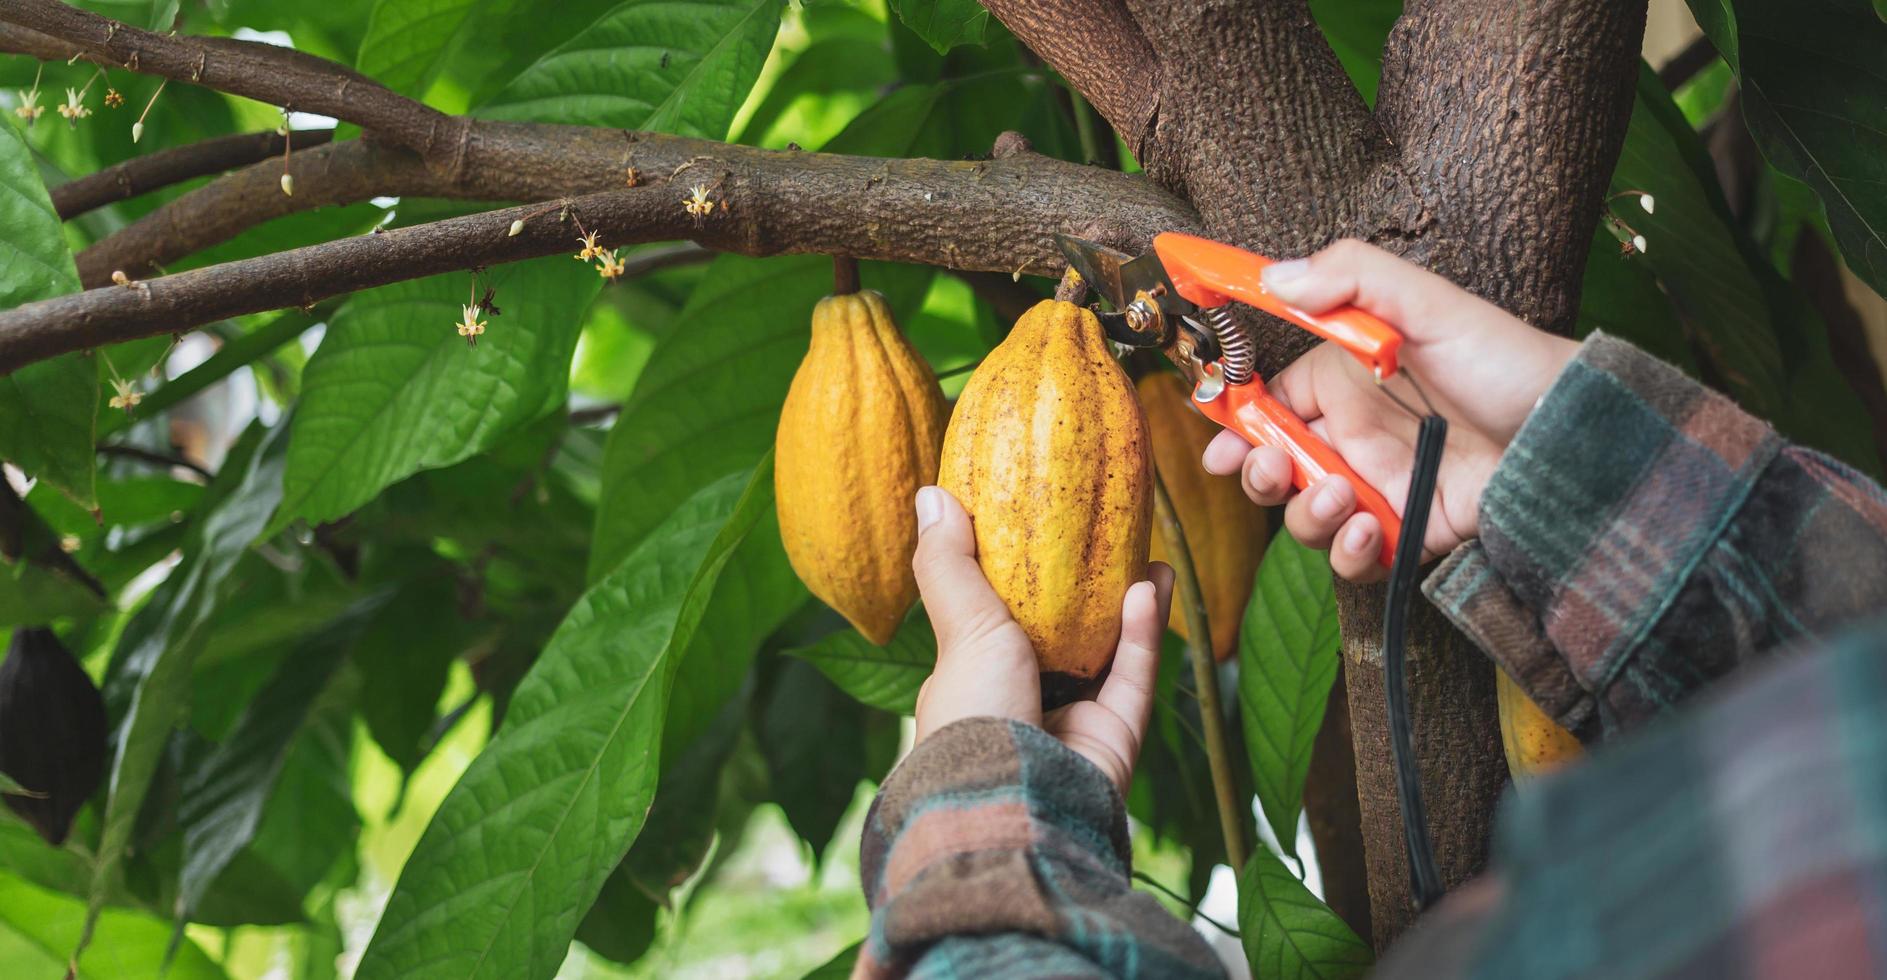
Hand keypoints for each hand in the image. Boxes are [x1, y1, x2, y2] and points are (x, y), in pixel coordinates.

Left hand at [909, 486, 1174, 795]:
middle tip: (1107, 539)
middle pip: (1062, 639)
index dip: (1019, 581)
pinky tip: (1151, 584)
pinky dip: (1144, 633)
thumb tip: (931, 493)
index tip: (1040, 530)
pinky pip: (1134, 678)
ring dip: (1129, 606)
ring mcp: (1070, 723)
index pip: (996, 626)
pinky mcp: (1115, 738)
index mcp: (975, 682)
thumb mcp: (958, 624)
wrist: (1015, 797)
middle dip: (1087, 592)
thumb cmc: (974, 710)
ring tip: (1147, 554)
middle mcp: (1022, 703)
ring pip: (1108, 656)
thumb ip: (948, 562)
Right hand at [1202, 239, 1579, 581]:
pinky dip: (1348, 555)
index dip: (1236, 427)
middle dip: (1259, 475)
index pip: (1270, 406)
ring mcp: (1380, 487)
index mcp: (1347, 382)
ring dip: (1306, 514)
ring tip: (1342, 495)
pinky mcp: (1407, 533)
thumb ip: (1352, 277)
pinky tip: (1369, 532)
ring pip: (1306, 516)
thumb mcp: (1429, 302)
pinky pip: (1355, 559)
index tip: (1217, 446)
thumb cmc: (1506, 360)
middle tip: (1273, 469)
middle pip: (1274, 467)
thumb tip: (1274, 277)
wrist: (1572, 431)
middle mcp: (1356, 437)